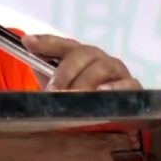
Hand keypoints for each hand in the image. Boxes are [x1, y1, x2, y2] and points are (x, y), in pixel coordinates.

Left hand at [22, 34, 141, 90]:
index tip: (27, 42)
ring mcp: (116, 71)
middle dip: (65, 71)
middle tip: (53, 89)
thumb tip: (27, 45)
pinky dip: (114, 88)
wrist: (107, 118)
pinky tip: (101, 94)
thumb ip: (42, 67)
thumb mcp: (57, 84)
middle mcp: (97, 57)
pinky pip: (128, 84)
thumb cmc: (79, 97)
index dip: (45, 42)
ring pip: (101, 68)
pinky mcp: (134, 87)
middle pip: (82, 54)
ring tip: (73, 95)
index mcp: (78, 53)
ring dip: (84, 81)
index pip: (61, 43)